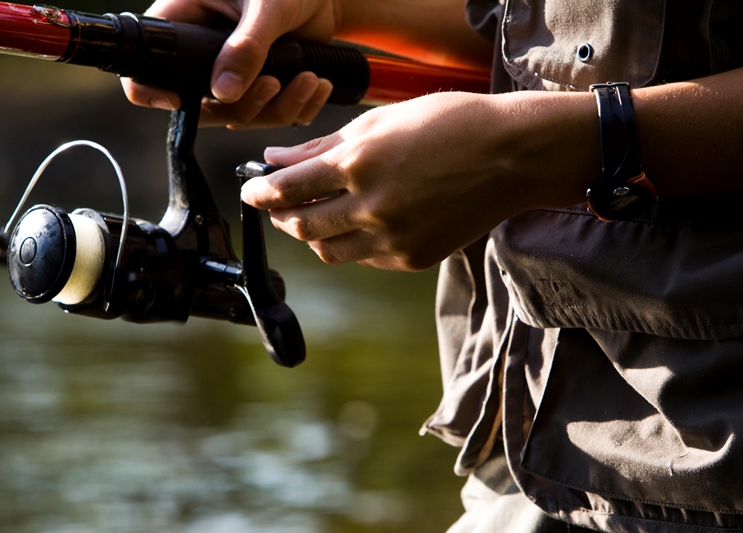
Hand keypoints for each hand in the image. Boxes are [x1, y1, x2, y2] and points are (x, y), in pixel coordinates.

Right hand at [121, 0, 339, 127]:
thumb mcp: (267, 6)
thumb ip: (247, 46)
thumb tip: (224, 92)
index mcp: (185, 23)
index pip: (147, 67)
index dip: (150, 91)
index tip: (177, 101)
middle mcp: (203, 57)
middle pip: (202, 107)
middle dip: (244, 105)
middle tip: (274, 83)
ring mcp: (231, 77)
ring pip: (240, 116)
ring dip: (278, 108)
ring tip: (309, 80)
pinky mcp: (260, 90)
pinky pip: (271, 116)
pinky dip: (298, 108)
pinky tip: (318, 86)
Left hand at [241, 91, 598, 270]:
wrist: (512, 157)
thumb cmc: (450, 124)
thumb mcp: (381, 121)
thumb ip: (323, 145)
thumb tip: (276, 159)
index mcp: (359, 163)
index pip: (287, 189)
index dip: (260, 192)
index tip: (249, 190)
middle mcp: (371, 207)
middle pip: (301, 226)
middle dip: (280, 216)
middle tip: (278, 205)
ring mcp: (393, 239)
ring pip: (328, 250)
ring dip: (311, 235)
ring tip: (315, 216)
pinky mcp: (412, 259)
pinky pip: (364, 258)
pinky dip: (350, 243)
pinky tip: (357, 223)